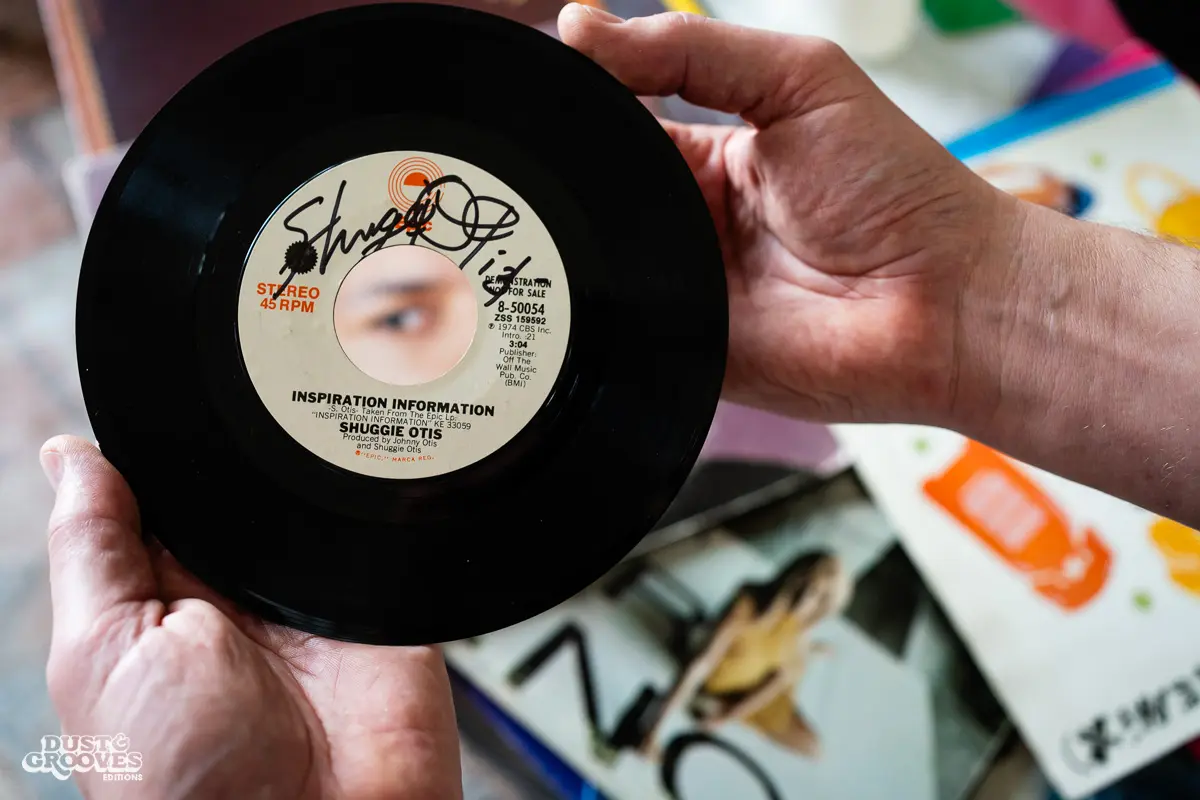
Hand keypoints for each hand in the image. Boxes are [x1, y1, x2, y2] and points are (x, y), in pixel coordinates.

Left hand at [38, 435, 461, 798]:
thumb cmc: (185, 779)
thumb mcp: (104, 653)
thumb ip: (95, 550)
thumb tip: (69, 456)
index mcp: (160, 598)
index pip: (159, 493)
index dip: (163, 447)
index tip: (167, 394)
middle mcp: (237, 591)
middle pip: (234, 488)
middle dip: (236, 455)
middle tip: (244, 411)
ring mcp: (311, 593)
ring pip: (305, 496)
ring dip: (304, 472)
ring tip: (300, 448)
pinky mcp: (377, 597)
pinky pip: (374, 529)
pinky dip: (368, 497)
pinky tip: (355, 472)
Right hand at [559, 6, 1016, 427]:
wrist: (946, 303)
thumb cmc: (894, 186)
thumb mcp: (799, 80)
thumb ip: (695, 51)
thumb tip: (581, 23)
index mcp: (703, 158)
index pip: (611, 125)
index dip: (568, 108)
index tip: (521, 87)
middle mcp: (682, 225)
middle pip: (591, 198)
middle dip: (556, 182)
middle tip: (512, 163)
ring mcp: (679, 291)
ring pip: (593, 265)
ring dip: (568, 246)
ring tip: (524, 220)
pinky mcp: (683, 351)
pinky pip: (620, 330)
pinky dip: (595, 313)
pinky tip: (566, 289)